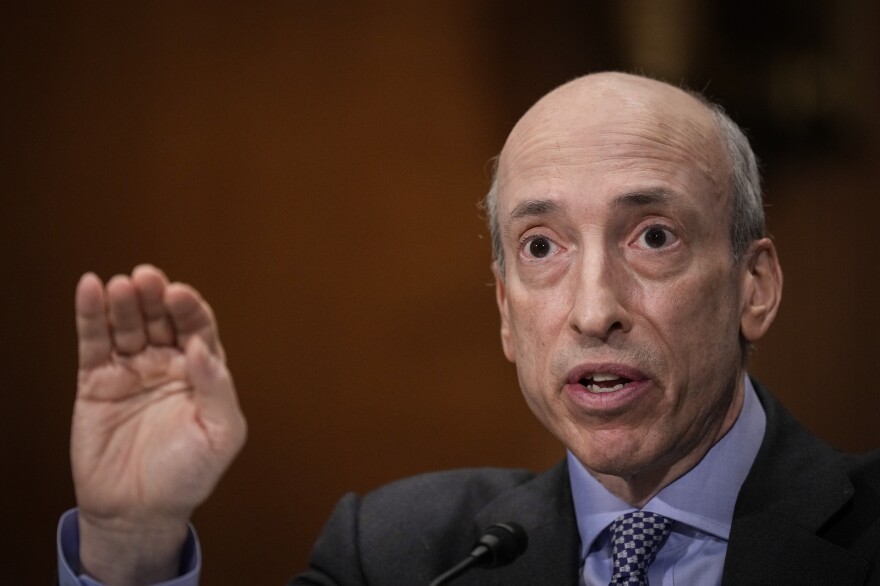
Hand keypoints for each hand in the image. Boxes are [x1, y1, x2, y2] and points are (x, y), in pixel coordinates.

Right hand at [71, 265, 246, 584]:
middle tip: (148, 278)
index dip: (189, 309)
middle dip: (156, 296)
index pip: (197, 328)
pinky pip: (93, 343)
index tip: (180, 295)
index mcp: (201, 372)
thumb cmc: (187, 475)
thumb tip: (201, 347)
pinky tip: (90, 288)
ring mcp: (132, 369)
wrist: (139, 511)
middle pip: (162, 319)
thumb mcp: (220, 434)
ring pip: (128, 325)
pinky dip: (90, 315)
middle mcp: (167, 364)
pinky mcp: (97, 381)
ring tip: (121, 285)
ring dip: (124, 302)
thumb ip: (217, 389)